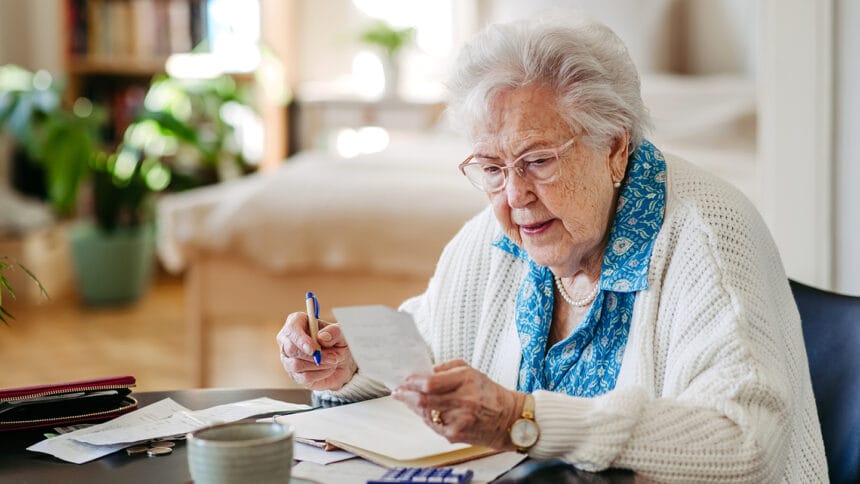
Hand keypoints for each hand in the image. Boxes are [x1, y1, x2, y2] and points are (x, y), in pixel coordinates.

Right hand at [276, 311, 356, 389]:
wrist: (342, 361)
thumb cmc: (337, 341)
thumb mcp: (342, 333)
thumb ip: (334, 332)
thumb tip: (322, 337)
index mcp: (297, 322)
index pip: (291, 329)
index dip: (301, 339)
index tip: (313, 349)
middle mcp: (288, 339)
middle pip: (290, 349)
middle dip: (312, 356)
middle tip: (333, 357)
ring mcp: (288, 358)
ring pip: (295, 365)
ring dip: (319, 365)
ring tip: (333, 361)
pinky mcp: (294, 374)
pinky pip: (303, 377)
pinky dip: (320, 374)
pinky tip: (328, 369)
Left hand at [392, 359, 523, 449]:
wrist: (510, 419)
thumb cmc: (489, 393)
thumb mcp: (471, 371)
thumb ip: (446, 369)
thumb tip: (424, 372)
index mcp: (466, 380)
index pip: (430, 382)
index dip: (412, 382)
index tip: (404, 380)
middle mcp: (463, 399)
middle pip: (423, 400)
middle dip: (405, 395)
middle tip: (397, 392)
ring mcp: (459, 419)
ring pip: (425, 413)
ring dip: (414, 407)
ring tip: (409, 401)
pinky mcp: (456, 434)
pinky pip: (433, 425)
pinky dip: (427, 418)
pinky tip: (427, 413)